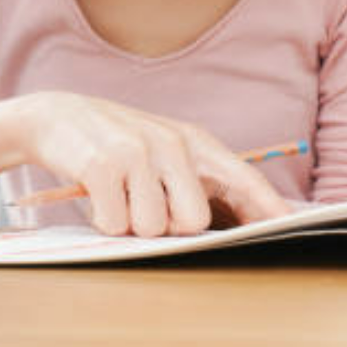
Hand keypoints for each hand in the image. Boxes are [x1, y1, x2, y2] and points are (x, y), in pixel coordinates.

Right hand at [16, 92, 290, 236]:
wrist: (58, 117)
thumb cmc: (120, 147)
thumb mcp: (165, 154)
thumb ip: (196, 183)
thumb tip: (222, 229)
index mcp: (196, 143)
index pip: (243, 179)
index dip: (267, 206)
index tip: (288, 226)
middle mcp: (174, 145)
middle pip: (193, 221)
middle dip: (169, 229)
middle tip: (146, 207)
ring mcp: (139, 153)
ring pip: (152, 228)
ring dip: (130, 225)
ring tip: (119, 196)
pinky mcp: (103, 166)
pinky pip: (114, 223)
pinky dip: (103, 221)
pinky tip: (99, 196)